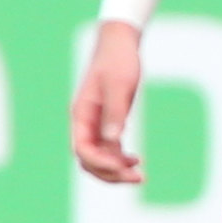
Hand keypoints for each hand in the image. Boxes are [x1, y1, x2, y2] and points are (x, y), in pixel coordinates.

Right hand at [71, 25, 145, 184]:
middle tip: (139, 178)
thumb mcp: (120, 85)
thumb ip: (116, 112)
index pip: (82, 150)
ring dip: (116, 169)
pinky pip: (108, 148)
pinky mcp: (107, 120)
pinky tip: (136, 159)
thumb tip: (114, 140)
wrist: (120, 44)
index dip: (102, 163)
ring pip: (98, 157)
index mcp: (81, 114)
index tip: (126, 167)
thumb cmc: (119, 61)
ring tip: (140, 174)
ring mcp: (95, 123)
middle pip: (88, 160)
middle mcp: (84, 122)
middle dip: (110, 173)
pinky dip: (119, 158)